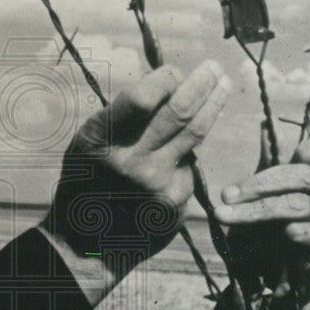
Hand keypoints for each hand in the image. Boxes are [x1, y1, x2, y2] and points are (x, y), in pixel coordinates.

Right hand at [40, 63, 231, 303]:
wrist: (86, 242)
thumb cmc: (87, 179)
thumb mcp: (89, 142)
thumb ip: (124, 115)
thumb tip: (171, 82)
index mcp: (101, 140)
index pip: (144, 98)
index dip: (165, 79)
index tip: (174, 72)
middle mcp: (131, 163)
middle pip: (180, 111)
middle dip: (202, 83)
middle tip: (214, 67)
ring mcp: (157, 185)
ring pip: (196, 134)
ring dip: (213, 104)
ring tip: (223, 85)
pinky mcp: (175, 202)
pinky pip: (190, 165)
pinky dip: (187, 153)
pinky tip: (177, 155)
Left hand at [214, 124, 309, 305]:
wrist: (274, 281)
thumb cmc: (270, 233)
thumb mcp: (264, 196)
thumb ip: (269, 163)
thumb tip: (266, 124)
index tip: (286, 142)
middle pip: (302, 175)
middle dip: (258, 184)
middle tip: (226, 196)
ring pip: (297, 205)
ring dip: (256, 212)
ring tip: (226, 216)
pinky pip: (308, 233)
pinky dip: (286, 235)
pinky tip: (275, 235)